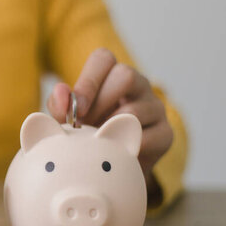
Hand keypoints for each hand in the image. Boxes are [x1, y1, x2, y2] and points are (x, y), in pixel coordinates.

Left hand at [46, 48, 172, 205]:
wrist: (111, 167)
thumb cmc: (87, 134)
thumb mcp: (67, 119)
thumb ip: (60, 105)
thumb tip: (61, 92)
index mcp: (112, 75)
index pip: (104, 58)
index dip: (88, 80)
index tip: (78, 107)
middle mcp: (138, 85)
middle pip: (126, 75)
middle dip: (100, 103)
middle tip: (84, 126)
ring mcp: (155, 107)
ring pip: (135, 109)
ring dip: (109, 128)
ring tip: (94, 142)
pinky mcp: (166, 133)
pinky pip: (147, 137)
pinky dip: (125, 147)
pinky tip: (113, 154)